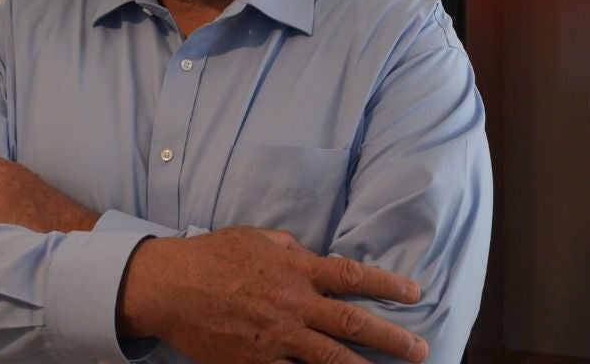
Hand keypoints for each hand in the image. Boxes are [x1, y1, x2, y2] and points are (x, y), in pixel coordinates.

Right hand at [118, 226, 426, 362]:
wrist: (168, 286)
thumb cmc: (211, 256)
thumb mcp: (256, 238)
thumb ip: (289, 247)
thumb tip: (311, 253)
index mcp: (295, 270)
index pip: (351, 276)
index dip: (386, 284)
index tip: (414, 292)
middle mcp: (292, 304)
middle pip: (352, 323)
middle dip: (391, 338)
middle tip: (420, 349)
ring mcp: (275, 337)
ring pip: (330, 359)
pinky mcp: (255, 362)